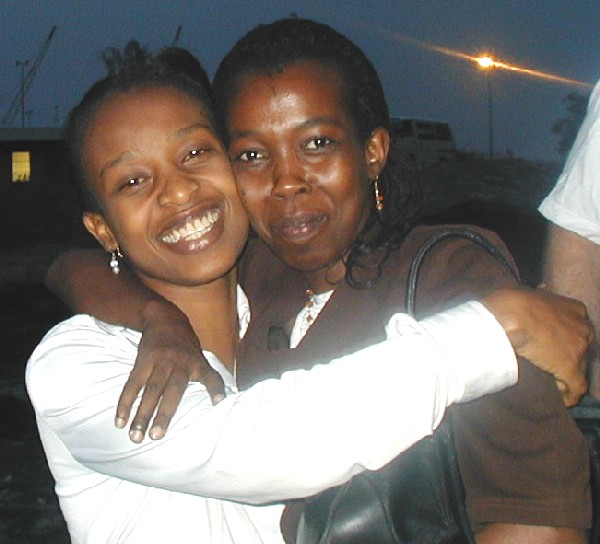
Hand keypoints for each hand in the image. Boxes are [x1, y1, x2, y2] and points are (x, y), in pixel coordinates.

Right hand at [115, 300, 224, 442]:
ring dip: (141, 414)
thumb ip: (210, 379)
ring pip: (150, 390)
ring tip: (135, 436)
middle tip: (156, 436)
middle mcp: (180, 363)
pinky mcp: (143, 360)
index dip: (216, 388)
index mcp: (197, 364)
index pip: (211, 377)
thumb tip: (221, 402)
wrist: (165, 319)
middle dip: (164, 414)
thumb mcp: (202, 358)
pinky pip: (132, 384)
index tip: (219, 403)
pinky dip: (125, 402)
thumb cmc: (187, 346)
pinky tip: (120, 420)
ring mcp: (160, 361)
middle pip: (172, 391)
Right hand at [482, 287, 592, 406]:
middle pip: (582, 348)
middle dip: (570, 358)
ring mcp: (579, 348)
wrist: (511, 316)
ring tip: (554, 384)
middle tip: (553, 366)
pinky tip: (564, 400)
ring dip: (567, 377)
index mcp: (575, 309)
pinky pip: (577, 386)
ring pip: (580, 368)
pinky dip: (571, 395)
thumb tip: (544, 289)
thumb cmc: (515, 301)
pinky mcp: (571, 367)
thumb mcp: (531, 291)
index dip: (567, 338)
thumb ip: (542, 294)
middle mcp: (583, 327)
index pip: (578, 327)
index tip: (555, 345)